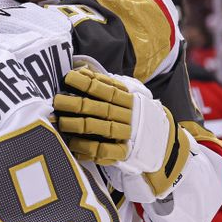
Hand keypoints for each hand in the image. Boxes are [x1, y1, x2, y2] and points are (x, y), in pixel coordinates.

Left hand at [54, 66, 189, 199]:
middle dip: (76, 104)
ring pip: (100, 128)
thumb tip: (83, 69)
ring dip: (78, 125)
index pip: (106, 89)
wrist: (164, 141)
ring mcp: (127, 135)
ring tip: (61, 121)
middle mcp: (128, 116)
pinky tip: (73, 144)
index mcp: (129, 100)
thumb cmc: (137, 114)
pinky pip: (104, 150)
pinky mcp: (125, 152)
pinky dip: (87, 148)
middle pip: (99, 108)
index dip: (87, 83)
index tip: (69, 78)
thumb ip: (107, 84)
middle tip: (57, 100)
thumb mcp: (128, 95)